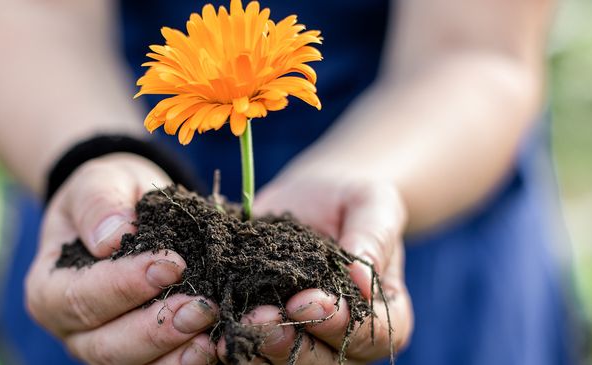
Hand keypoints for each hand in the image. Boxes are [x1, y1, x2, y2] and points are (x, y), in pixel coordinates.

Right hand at [25, 153, 218, 364]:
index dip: (125, 286)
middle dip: (158, 329)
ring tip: (215, 330)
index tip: (170, 263)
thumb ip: (98, 203)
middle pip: (108, 347)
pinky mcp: (144, 357)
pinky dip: (194, 360)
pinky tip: (221, 343)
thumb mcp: (98, 182)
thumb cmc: (109, 196)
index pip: (82, 298)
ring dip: (179, 355)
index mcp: (50, 291)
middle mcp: (75, 332)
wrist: (131, 211)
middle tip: (201, 306)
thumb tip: (110, 238)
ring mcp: (109, 350)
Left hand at [218, 170, 412, 363]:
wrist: (309, 202)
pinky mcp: (265, 338)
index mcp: (385, 316)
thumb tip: (363, 277)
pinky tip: (207, 333)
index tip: (307, 301)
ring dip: (253, 350)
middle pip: (321, 362)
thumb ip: (373, 235)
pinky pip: (248, 353)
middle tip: (259, 318)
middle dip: (288, 343)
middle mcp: (346, 342)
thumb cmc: (349, 202)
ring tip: (228, 329)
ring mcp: (304, 345)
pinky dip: (226, 347)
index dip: (337, 322)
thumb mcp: (371, 203)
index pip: (367, 334)